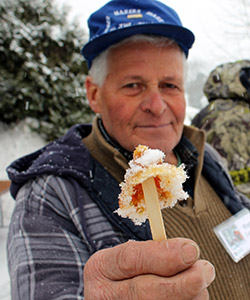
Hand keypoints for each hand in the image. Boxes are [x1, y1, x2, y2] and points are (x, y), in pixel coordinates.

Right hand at [84, 238, 214, 298]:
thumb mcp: (126, 256)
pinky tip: (192, 296)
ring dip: (190, 295)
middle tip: (205, 269)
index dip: (162, 255)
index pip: (129, 260)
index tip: (191, 249)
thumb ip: (150, 251)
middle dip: (183, 281)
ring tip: (199, 282)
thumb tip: (188, 251)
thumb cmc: (122, 273)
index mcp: (100, 269)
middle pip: (145, 292)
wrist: (111, 296)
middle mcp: (105, 296)